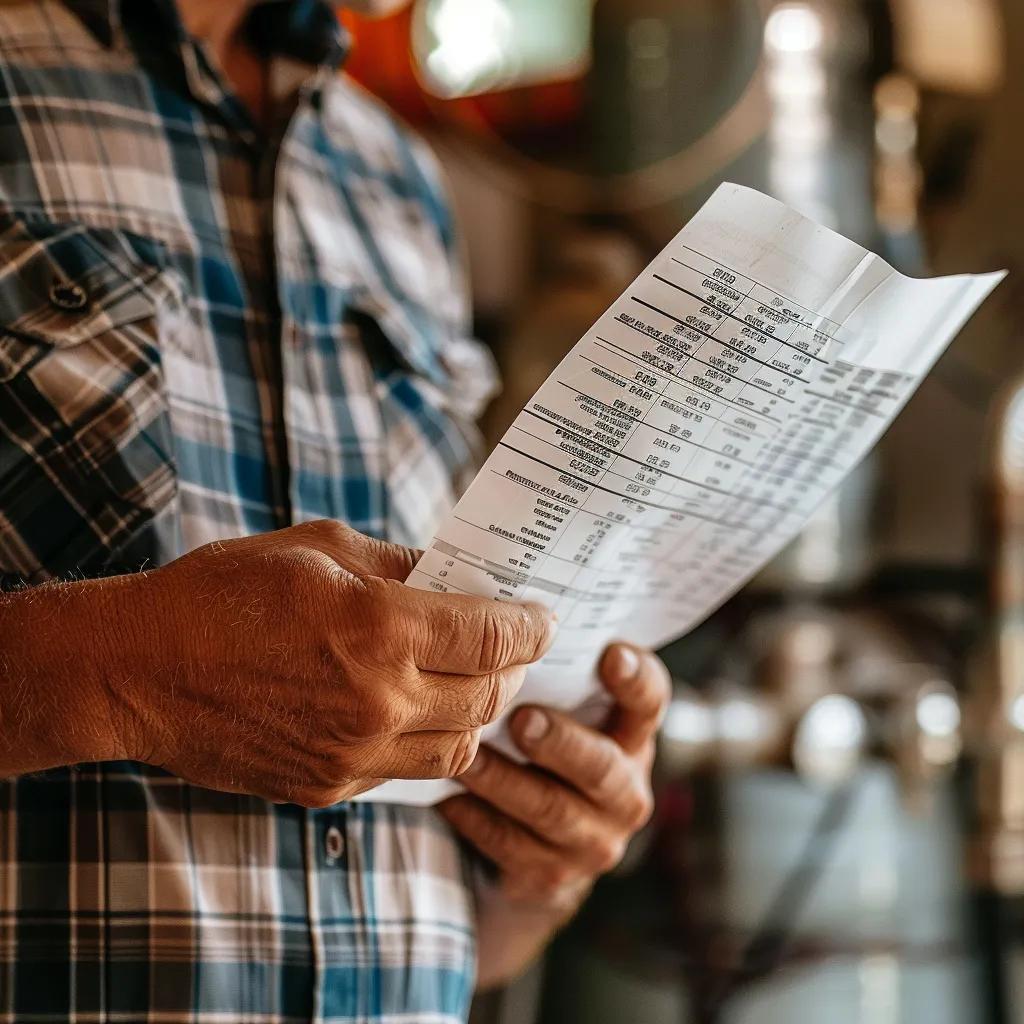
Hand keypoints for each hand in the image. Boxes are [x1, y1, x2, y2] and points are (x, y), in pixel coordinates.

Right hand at [100, 520, 554, 804]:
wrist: (136, 671)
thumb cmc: (221, 593)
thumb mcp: (318, 548)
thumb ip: (398, 564)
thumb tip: (451, 576)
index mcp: (380, 630)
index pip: (492, 636)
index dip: (530, 625)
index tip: (544, 616)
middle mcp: (378, 703)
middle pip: (488, 695)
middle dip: (513, 667)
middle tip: (514, 644)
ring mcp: (353, 755)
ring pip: (459, 748)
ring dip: (480, 713)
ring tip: (473, 681)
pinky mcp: (328, 788)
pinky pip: (408, 772)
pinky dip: (430, 743)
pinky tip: (417, 712)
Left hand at [439, 643, 669, 910]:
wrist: (537, 844)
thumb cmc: (540, 747)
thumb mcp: (557, 708)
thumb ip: (547, 671)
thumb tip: (502, 609)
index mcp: (630, 734)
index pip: (650, 700)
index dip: (636, 678)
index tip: (610, 653)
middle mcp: (625, 788)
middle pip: (602, 766)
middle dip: (561, 743)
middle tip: (522, 720)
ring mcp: (594, 837)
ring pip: (551, 810)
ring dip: (504, 781)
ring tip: (467, 756)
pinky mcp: (553, 875)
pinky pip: (513, 848)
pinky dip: (477, 820)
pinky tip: (448, 797)